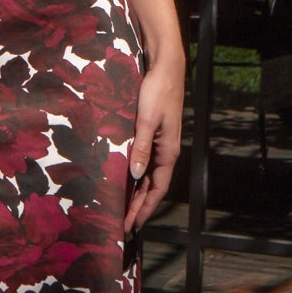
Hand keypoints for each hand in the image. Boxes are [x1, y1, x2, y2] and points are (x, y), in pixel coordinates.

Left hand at [125, 61, 182, 231]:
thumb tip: (137, 174)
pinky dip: (136, 176)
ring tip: (124, 209)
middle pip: (152, 186)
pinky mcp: (153, 134)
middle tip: (124, 225)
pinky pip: (145, 163)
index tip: (133, 224)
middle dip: (139, 206)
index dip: (145, 208)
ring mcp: (160, 143)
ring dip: (137, 194)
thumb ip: (141, 147)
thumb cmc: (157, 92)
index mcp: (168, 151)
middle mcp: (166, 151)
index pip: (157, 188)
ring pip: (148, 176)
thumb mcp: (146, 120)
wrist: (165, 68)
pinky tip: (126, 181)